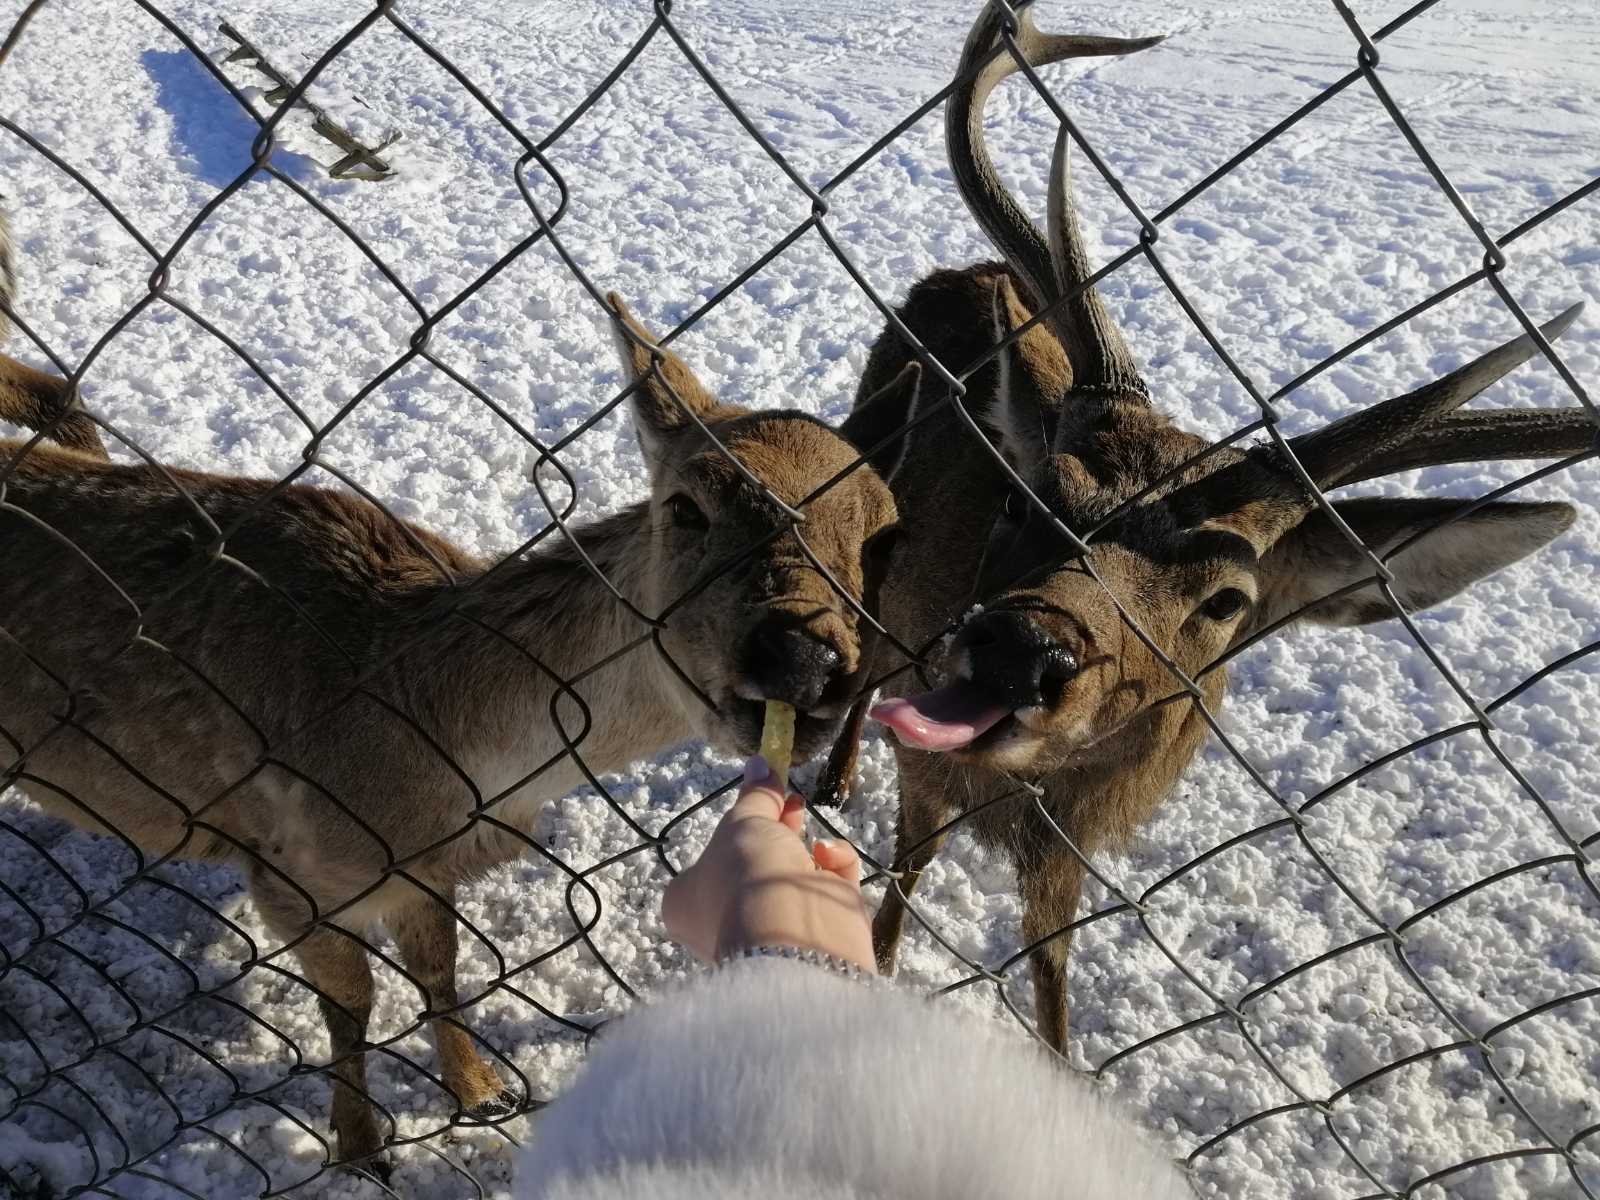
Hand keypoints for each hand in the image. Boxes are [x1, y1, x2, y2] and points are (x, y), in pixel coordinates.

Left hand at [662, 756, 876, 971]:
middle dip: (775, 826)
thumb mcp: (743, 823)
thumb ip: (755, 795)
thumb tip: (759, 761)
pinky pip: (825, 885)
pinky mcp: (820, 928)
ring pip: (792, 871)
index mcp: (689, 901)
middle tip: (790, 800)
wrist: (794, 936)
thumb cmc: (747, 876)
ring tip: (803, 813)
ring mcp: (775, 926)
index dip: (736, 825)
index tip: (760, 797)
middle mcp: (727, 919)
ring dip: (801, 841)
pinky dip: (831, 865)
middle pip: (755, 861)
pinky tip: (827, 856)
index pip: (708, 859)